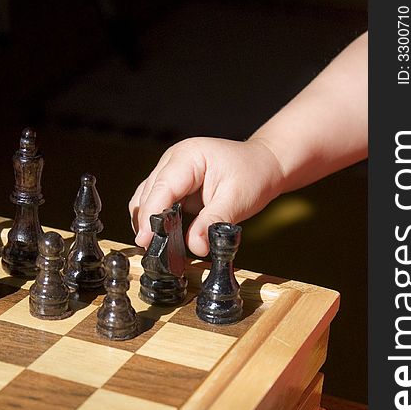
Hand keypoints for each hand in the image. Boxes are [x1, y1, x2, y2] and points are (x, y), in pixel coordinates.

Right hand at [129, 137, 283, 256]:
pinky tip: (163, 239)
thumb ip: (213, 222)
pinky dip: (157, 221)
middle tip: (154, 253)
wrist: (264, 165)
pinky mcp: (174, 186)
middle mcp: (173, 161)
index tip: (146, 241)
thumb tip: (194, 246)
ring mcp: (171, 172)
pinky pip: (156, 204)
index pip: (161, 188)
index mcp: (187, 157)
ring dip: (149, 224)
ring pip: (146, 200)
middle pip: (148, 195)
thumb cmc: (253, 175)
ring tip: (156, 249)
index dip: (151, 216)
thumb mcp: (237, 200)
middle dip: (148, 224)